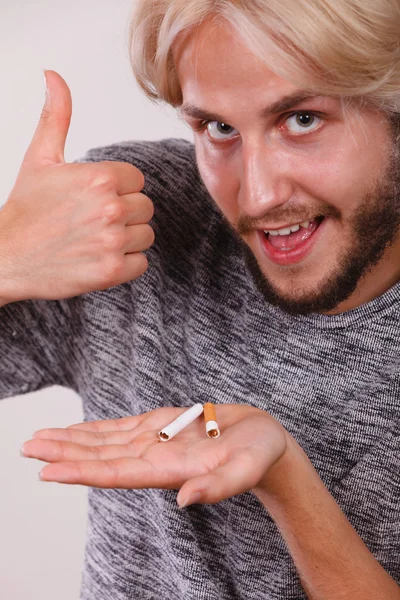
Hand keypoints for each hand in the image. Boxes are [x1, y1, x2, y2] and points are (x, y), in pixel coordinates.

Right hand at [0, 70, 153, 302]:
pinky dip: (126, 263)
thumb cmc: (26, 209)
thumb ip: (57, 117)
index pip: (136, 180)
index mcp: (99, 177)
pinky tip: (100, 257)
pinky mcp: (112, 271)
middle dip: (124, 213)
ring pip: (146, 235)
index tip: (93, 198)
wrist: (7, 256)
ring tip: (96, 239)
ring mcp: (112, 241)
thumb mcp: (40, 157)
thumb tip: (53, 76)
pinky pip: (142, 263)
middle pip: (145, 207)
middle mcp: (110, 208)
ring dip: (126, 239)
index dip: (117, 189)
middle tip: (93, 220)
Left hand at [21, 404, 287, 506]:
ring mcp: (156, 442)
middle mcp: (156, 458)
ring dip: (72, 440)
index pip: (118, 474)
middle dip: (64, 453)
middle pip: (102, 457)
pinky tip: (76, 430)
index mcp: (171, 471)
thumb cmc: (259, 455)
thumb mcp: (247, 468)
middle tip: (27, 447)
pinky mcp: (161, 426)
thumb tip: (185, 501)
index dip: (82, 472)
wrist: (264, 441)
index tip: (48, 471)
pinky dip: (96, 428)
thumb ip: (219, 486)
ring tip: (40, 438)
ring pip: (105, 442)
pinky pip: (121, 429)